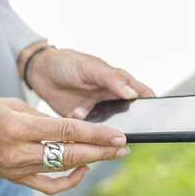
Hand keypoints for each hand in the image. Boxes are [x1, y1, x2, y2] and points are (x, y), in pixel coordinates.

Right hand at [0, 96, 129, 194]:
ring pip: (63, 169)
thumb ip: (45, 118)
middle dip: (102, 151)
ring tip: (111, 155)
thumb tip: (72, 127)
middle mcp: (19, 150)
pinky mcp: (16, 178)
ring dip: (90, 162)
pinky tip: (82, 170)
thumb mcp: (13, 103)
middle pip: (71, 153)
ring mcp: (17, 168)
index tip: (118, 135)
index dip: (97, 134)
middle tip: (124, 147)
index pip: (68, 131)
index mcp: (18, 126)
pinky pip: (49, 185)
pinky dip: (69, 180)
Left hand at [18, 41, 154, 117]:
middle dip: (128, 124)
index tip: (155, 118)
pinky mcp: (83, 122)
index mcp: (119, 83)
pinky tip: (76, 112)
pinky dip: (84, 127)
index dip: (152, 106)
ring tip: (91, 117)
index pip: (143, 95)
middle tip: (121, 129)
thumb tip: (133, 94)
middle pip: (129, 116)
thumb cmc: (68, 63)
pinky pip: (88, 131)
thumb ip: (112, 79)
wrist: (40, 72)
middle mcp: (111, 99)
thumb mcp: (91, 67)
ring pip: (109, 127)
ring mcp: (98, 111)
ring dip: (103, 128)